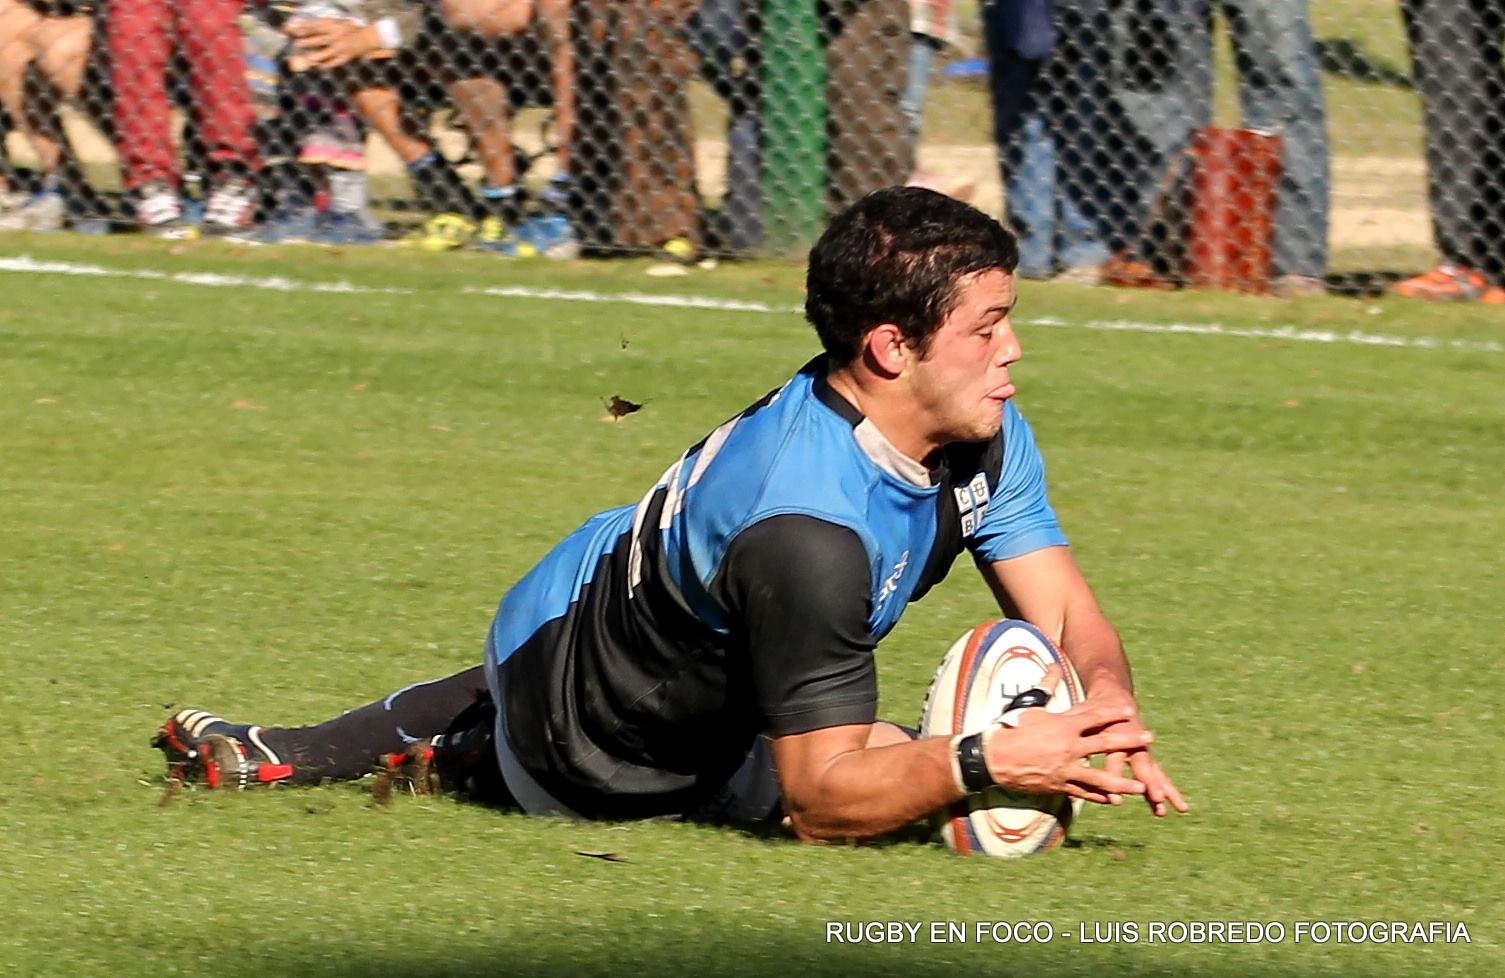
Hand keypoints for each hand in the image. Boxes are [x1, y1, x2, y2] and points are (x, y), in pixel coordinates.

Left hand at [284, 18, 385, 69]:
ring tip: (308, 58)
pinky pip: (334, 62)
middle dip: (308, 42)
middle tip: (297, 43)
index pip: (316, 26)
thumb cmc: (349, 29)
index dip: (305, 28)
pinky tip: (319, 67)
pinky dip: (326, 65)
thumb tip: (303, 24)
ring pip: (327, 53)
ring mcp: (341, 48)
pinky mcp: (346, 57)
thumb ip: (322, 24)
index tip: (294, 30)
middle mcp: (337, 36)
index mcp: (334, 26)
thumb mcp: (337, 23)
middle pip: (320, 39)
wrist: (368, 38)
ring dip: (316, 56)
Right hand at [984, 665, 1151, 804]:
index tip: (1129, 712)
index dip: (1113, 714)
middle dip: (1129, 741)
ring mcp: (1065, 769)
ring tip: (1140, 787)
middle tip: (1148, 738)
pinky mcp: (1059, 785)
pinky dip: (1099, 796)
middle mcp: (1068, 748)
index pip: (1094, 718)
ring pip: (1099, 777)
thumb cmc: (1010, 728)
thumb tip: (1054, 665)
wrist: (992, 758)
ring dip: (1122, 782)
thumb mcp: (1029, 705)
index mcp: (1063, 726)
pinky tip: (1113, 799)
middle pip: (1105, 744)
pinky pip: (1083, 792)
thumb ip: (1046, 686)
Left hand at [1088, 683, 1190, 816]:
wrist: (1115, 696)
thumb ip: (1077, 726)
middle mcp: (1132, 743)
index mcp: (1116, 734)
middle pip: (1142, 765)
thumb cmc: (1094, 709)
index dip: (1115, 773)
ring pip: (1155, 773)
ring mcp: (1141, 751)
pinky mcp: (1146, 757)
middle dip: (1150, 783)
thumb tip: (1060, 733)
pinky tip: (1174, 808)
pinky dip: (1165, 789)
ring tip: (1176, 809)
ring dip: (1164, 790)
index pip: (1115, 757)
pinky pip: (1157, 775)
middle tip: (1157, 798)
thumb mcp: (1083, 715)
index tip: (1115, 796)